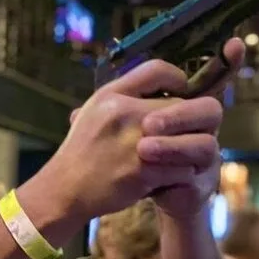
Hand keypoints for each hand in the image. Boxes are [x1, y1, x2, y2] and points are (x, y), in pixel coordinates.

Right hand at [43, 38, 243, 220]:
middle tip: (186, 134)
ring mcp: (136, 143)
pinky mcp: (145, 172)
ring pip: (193, 138)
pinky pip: (185, 169)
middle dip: (190, 122)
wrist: (65, 189)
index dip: (178, 79)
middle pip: (185, 105)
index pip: (158, 69)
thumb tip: (160, 86)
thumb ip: (123, 96)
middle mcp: (125, 113)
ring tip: (180, 157)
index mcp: (112, 96)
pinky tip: (166, 177)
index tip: (181, 92)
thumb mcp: (92, 111)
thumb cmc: (82, 151)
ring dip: (190, 150)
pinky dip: (180, 175)